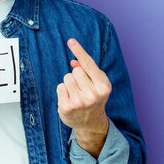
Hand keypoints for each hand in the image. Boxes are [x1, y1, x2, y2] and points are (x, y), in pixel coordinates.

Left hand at [57, 38, 110, 157]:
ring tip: (76, 94)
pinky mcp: (67, 107)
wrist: (90, 123)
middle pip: (75, 70)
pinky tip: (69, 100)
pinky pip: (60, 87)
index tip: (71, 41)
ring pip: (66, 77)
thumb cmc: (93, 98)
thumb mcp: (96, 84)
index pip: (89, 64)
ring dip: (69, 84)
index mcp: (104, 86)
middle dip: (76, 76)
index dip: (79, 51)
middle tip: (82, 88)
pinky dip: (63, 91)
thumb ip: (88, 71)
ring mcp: (80, 101)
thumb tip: (73, 61)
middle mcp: (93, 94)